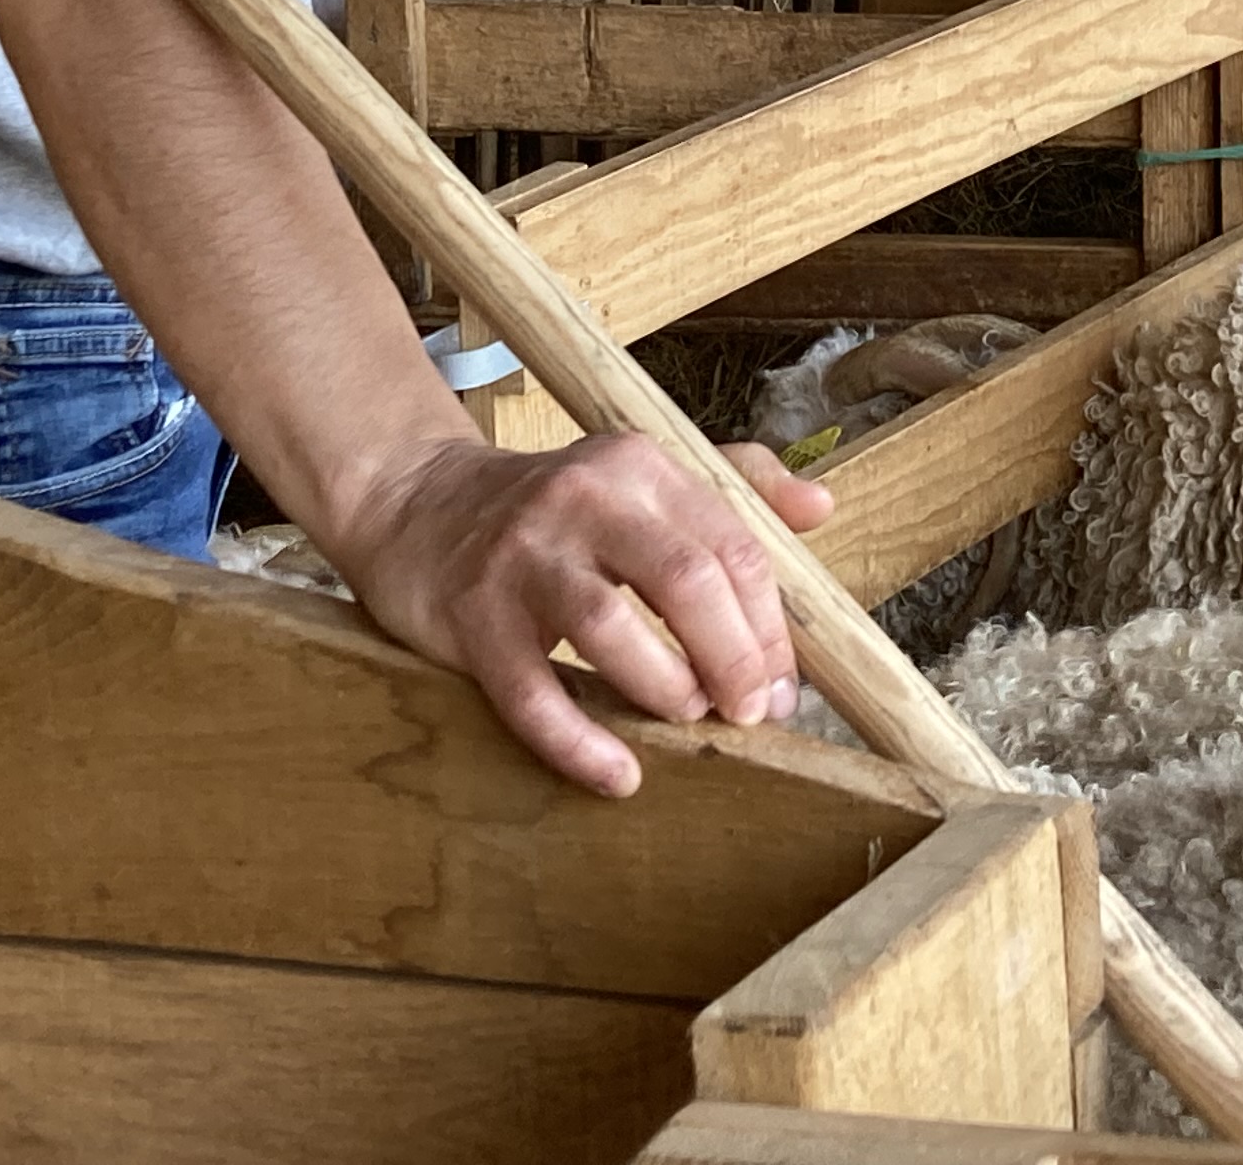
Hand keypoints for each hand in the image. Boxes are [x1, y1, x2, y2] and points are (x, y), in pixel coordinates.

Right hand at [319, 431, 838, 797]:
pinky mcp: (471, 614)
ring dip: (665, 687)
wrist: (419, 506)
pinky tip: (618, 776)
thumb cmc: (557, 507)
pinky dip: (577, 741)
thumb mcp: (645, 476)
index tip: (784, 685)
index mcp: (641, 467)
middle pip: (685, 580)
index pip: (732, 547)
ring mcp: (524, 555)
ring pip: (610, 626)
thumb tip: (823, 505)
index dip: (769, 625)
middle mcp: (585, 499)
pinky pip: (530, 690)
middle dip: (733, 657)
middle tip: (750, 713)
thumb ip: (737, 484)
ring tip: (690, 723)